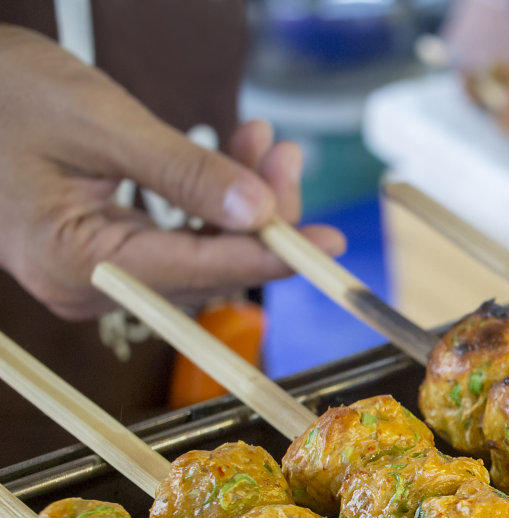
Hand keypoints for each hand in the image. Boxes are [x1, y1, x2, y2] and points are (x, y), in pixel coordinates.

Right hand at [0, 27, 345, 320]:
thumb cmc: (5, 94)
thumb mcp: (99, 122)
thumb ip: (183, 171)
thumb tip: (262, 211)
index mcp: (73, 261)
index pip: (197, 269)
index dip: (269, 257)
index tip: (330, 246)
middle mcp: (84, 284)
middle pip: (205, 266)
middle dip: (259, 213)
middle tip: (288, 154)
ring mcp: (92, 275)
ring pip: (197, 250)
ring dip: (240, 199)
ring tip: (266, 141)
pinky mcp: (101, 253)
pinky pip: (174, 236)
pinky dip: (210, 199)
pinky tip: (238, 153)